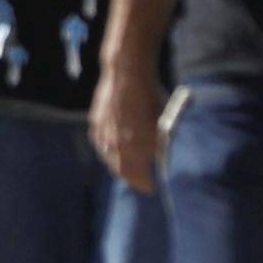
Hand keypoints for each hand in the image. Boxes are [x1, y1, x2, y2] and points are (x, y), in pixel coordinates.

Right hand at [91, 59, 165, 194]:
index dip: (146, 185)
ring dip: (118, 165)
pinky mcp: (95, 122)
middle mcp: (115, 147)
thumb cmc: (151, 98)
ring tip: (126, 166)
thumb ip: (163, 146)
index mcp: (134, 151)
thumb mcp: (166, 124)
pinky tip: (112, 146)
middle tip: (138, 180)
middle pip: (122, 171)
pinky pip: (100, 143)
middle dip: (131, 178)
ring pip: (109, 158)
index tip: (152, 188)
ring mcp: (103, 135)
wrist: (127, 75)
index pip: (139, 178)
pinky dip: (107, 149)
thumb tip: (164, 160)